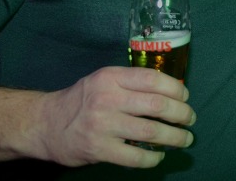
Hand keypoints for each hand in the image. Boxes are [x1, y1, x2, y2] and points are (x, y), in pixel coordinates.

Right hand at [33, 66, 194, 167]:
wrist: (45, 124)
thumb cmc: (82, 100)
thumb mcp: (104, 81)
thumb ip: (131, 83)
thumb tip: (171, 93)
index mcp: (111, 77)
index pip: (152, 79)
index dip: (176, 89)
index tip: (185, 98)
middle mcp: (107, 98)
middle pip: (157, 105)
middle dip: (181, 114)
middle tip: (190, 120)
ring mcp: (102, 125)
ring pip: (150, 131)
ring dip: (174, 137)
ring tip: (184, 140)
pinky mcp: (98, 149)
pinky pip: (134, 156)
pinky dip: (152, 158)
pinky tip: (158, 156)